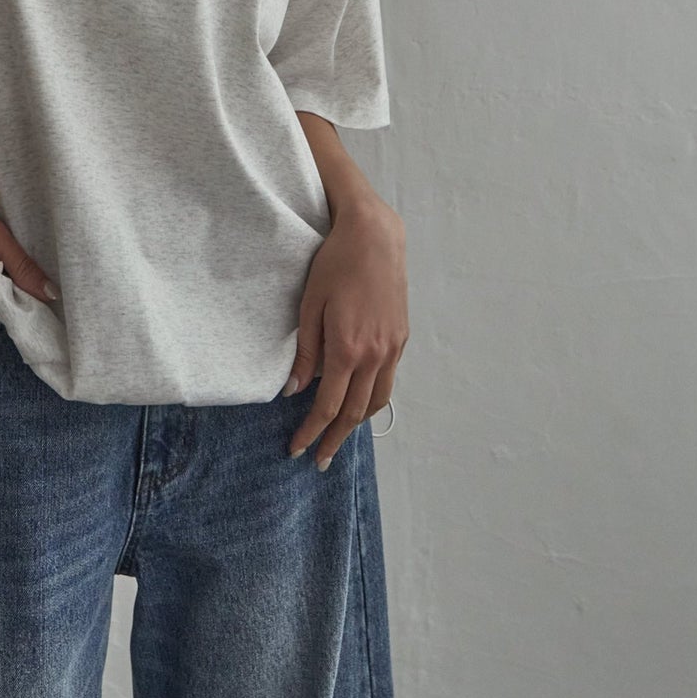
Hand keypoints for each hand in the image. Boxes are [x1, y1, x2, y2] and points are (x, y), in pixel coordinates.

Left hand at [286, 199, 407, 467]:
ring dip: (358, 424)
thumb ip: (305, 351)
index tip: (297, 449)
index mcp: (348, 349)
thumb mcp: (309, 305)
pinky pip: (388, 379)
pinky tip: (360, 400)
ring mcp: (392, 347)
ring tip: (339, 436)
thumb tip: (295, 390)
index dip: (312, 431)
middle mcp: (375, 354)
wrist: (374, 237)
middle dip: (335, 438)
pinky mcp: (401, 337)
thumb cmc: (334, 264)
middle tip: (319, 460)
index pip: (328, 405)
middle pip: (355, 412)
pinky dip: (373, 398)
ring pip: (377, 400)